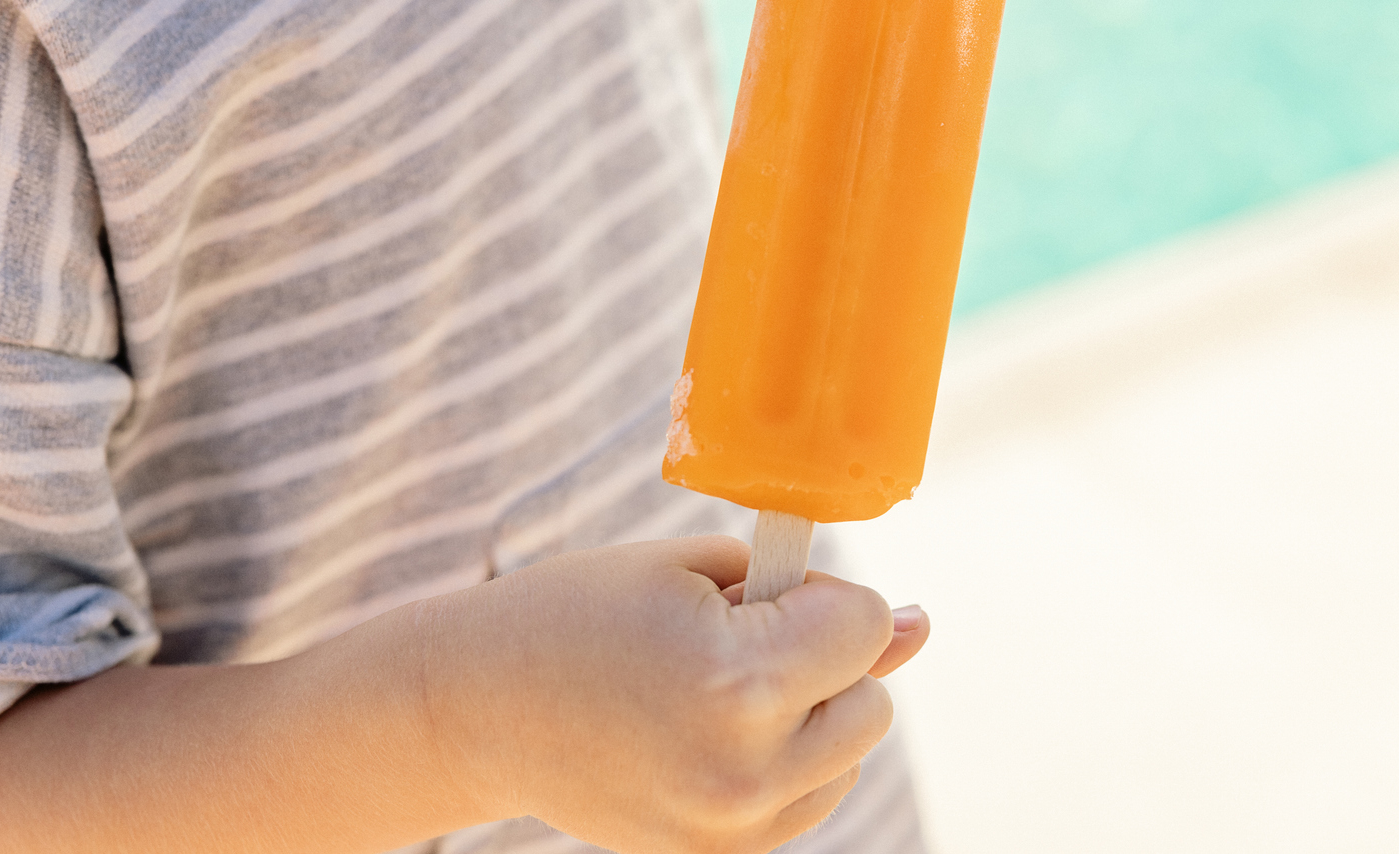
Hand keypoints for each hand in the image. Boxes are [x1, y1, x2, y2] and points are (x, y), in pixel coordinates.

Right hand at [419, 537, 927, 852]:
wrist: (478, 706)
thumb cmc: (581, 613)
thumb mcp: (695, 572)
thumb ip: (811, 595)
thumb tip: (920, 626)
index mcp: (738, 680)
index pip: (864, 625)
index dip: (822, 596)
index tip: (767, 592)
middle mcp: (744, 768)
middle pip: (872, 700)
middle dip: (826, 658)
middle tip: (741, 640)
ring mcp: (729, 826)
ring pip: (849, 755)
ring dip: (814, 714)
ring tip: (722, 688)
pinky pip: (810, 801)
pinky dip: (789, 763)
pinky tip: (719, 733)